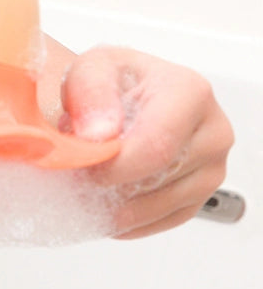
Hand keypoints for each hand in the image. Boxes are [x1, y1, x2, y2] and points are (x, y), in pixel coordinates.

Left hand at [60, 46, 233, 237]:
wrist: (125, 93)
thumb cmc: (113, 79)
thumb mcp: (91, 67)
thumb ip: (91, 93)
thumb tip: (99, 134)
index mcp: (191, 93)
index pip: (157, 146)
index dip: (115, 167)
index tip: (83, 168)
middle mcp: (212, 132)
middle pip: (158, 178)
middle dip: (109, 184)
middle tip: (75, 175)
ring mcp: (211, 168)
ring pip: (158, 206)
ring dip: (114, 204)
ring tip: (86, 182)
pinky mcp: (201, 196)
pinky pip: (162, 221)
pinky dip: (127, 219)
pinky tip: (104, 204)